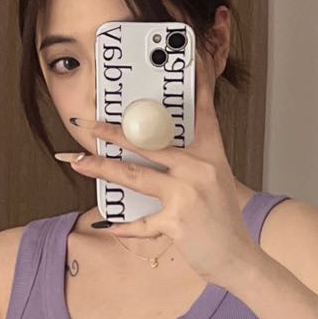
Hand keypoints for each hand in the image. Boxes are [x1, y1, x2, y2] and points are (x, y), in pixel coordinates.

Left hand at [59, 45, 257, 285]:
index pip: (203, 114)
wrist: (239, 258)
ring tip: (78, 162)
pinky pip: (141, 222)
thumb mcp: (213, 184)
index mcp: (211, 156)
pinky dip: (124, 226)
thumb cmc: (223, 223)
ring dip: (101, 168)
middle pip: (149, 144)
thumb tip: (148, 156)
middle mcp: (200, 169)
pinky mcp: (178, 222)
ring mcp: (188, 195)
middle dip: (113, 133)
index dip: (197, 85)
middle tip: (87, 125)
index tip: (188, 60)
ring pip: (135, 175)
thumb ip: (187, 166)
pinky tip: (109, 224)